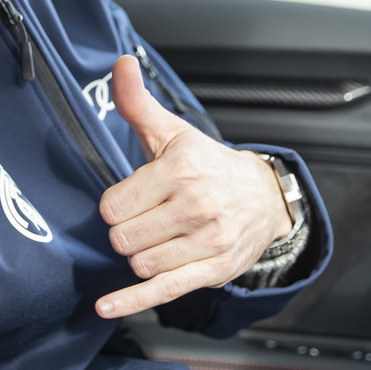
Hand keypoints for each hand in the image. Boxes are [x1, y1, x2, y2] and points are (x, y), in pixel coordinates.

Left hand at [93, 55, 293, 319]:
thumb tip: (119, 64)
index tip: (131, 200)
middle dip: (125, 232)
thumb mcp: (172, 132)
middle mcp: (197, 205)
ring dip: (139, 256)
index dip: (114, 206)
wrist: (264, 197)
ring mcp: (208, 241)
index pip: (114, 205)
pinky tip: (106, 306)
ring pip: (140, 264)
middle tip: (145, 220)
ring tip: (158, 238)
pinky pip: (162, 291)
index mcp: (182, 169)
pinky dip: (131, 301)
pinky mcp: (213, 271)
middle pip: (123, 238)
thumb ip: (137, 102)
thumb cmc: (207, 165)